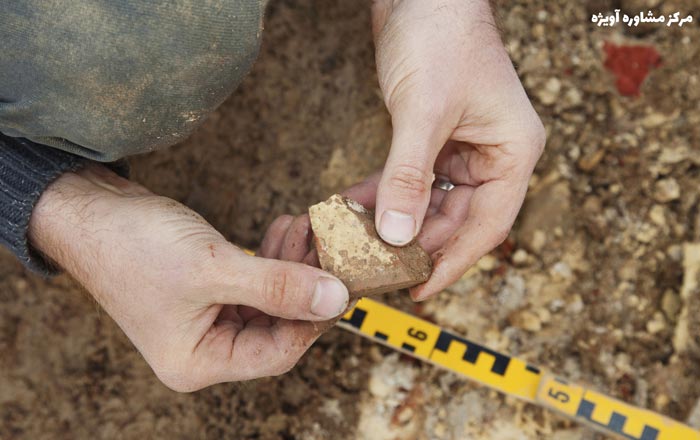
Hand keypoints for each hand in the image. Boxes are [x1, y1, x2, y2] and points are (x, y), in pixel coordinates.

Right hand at [28, 165, 349, 390]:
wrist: (88, 211)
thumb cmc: (132, 246)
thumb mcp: (212, 267)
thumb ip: (276, 286)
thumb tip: (334, 299)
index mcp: (199, 361)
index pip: (276, 353)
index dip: (313, 320)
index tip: (341, 283)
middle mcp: (204, 347)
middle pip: (277, 326)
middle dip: (304, 285)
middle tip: (325, 247)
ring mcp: (206, 318)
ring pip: (269, 300)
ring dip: (291, 266)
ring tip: (304, 229)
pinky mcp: (208, 289)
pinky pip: (254, 281)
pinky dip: (271, 258)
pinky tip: (284, 230)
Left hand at [371, 0, 545, 299]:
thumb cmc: (439, 37)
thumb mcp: (422, 112)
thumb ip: (408, 176)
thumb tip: (396, 236)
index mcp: (513, 152)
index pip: (487, 224)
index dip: (453, 262)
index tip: (419, 290)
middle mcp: (493, 154)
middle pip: (457, 218)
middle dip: (415, 242)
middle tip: (377, 269)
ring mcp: (464, 146)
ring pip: (431, 201)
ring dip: (396, 219)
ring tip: (360, 241)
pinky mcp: (435, 136)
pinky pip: (413, 178)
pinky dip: (388, 192)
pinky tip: (358, 206)